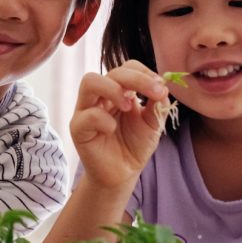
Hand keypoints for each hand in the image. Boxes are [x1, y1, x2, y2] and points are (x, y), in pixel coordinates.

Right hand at [70, 61, 169, 187]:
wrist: (123, 174)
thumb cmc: (134, 146)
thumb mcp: (153, 123)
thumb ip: (157, 103)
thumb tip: (163, 85)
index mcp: (118, 91)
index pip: (126, 68)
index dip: (144, 73)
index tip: (161, 87)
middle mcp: (101, 96)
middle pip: (111, 72)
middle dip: (136, 79)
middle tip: (154, 92)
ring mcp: (87, 110)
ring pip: (90, 82)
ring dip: (113, 89)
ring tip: (128, 106)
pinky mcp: (78, 128)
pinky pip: (87, 115)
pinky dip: (103, 119)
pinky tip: (112, 129)